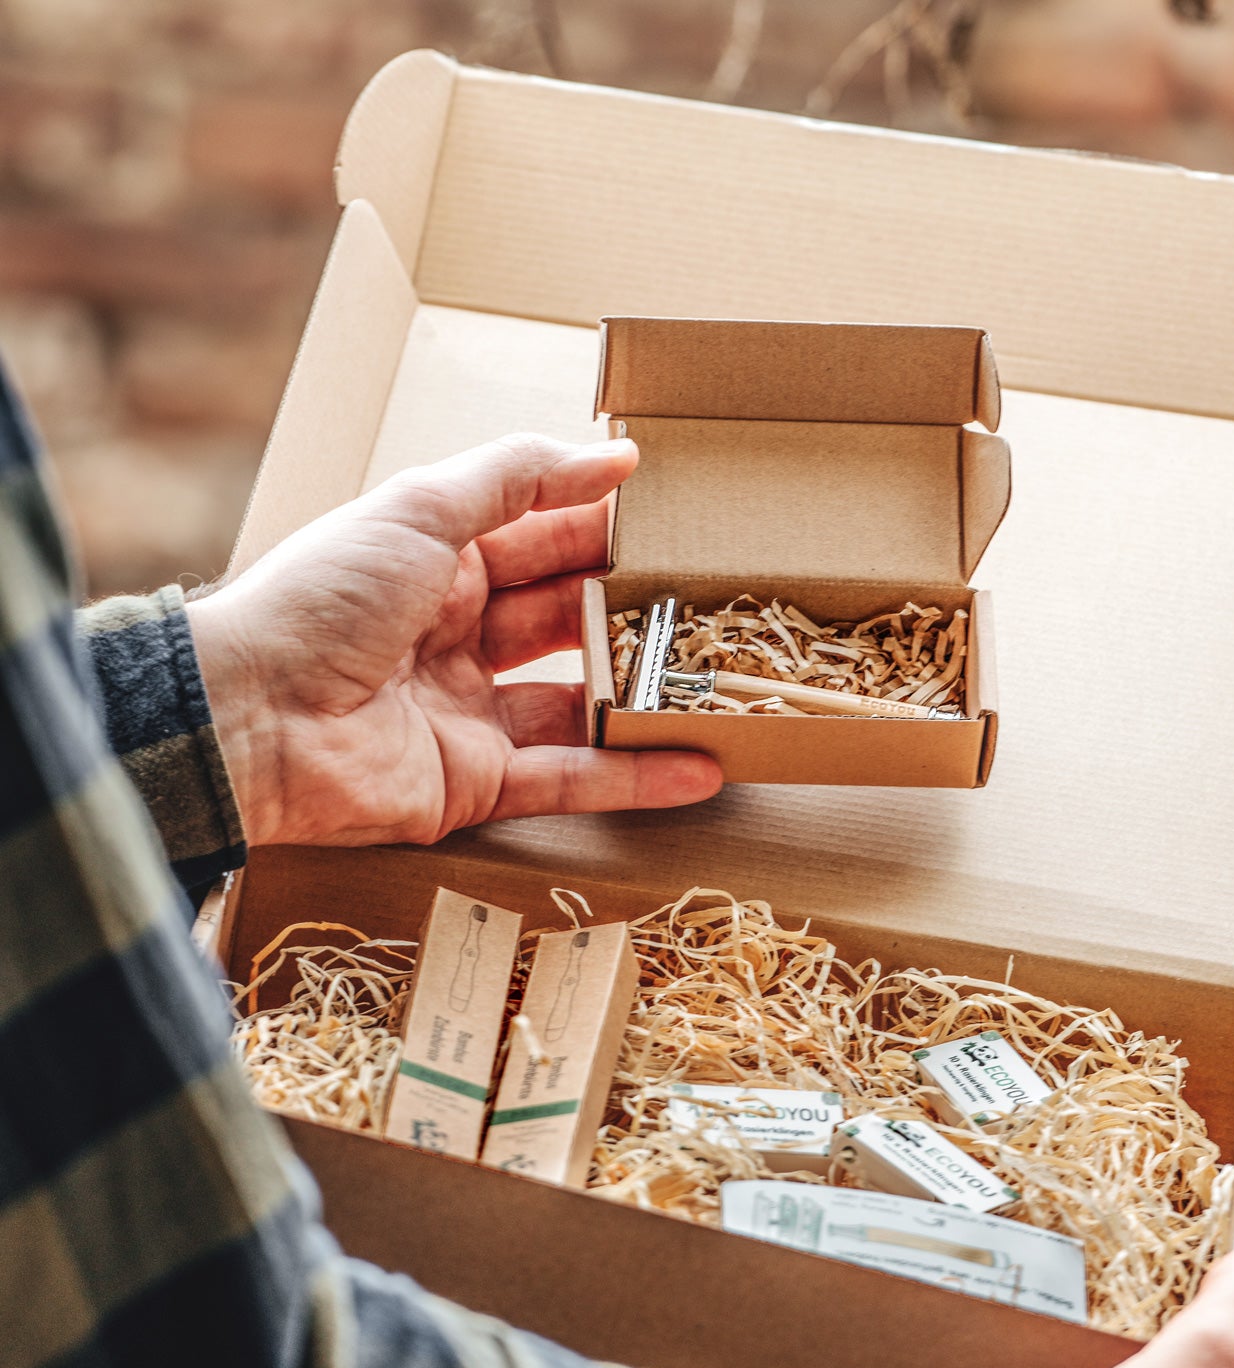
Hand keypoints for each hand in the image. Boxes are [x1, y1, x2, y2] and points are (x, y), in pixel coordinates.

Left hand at [187, 434, 721, 845]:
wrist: (246, 718)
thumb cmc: (324, 597)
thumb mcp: (420, 507)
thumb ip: (519, 476)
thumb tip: (616, 455)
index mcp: (444, 564)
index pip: (548, 540)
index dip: (610, 529)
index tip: (686, 522)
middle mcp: (461, 638)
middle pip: (571, 620)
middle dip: (639, 612)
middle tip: (724, 603)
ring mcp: (470, 716)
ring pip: (580, 703)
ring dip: (647, 697)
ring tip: (727, 686)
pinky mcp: (475, 786)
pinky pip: (569, 778)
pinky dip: (634, 776)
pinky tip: (704, 764)